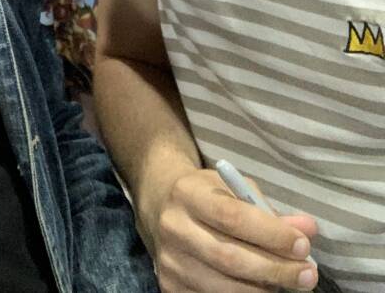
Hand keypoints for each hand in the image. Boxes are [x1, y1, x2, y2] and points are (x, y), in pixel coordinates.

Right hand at [151, 168, 317, 291]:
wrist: (164, 209)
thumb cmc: (208, 197)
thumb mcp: (234, 190)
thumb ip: (268, 210)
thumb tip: (307, 229)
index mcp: (188, 194)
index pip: (231, 217)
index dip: (271, 234)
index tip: (302, 244)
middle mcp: (174, 227)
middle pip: (229, 257)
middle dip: (275, 269)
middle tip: (308, 274)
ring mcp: (170, 261)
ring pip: (224, 287)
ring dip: (265, 288)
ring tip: (290, 283)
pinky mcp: (170, 287)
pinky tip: (263, 288)